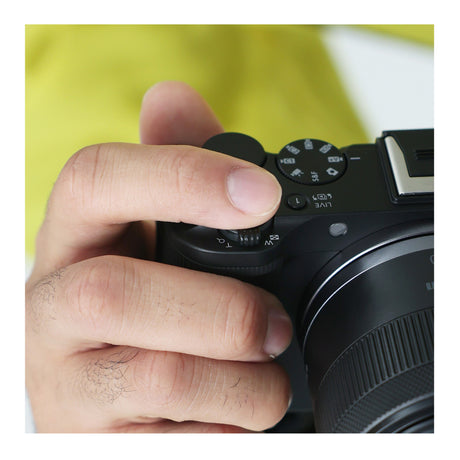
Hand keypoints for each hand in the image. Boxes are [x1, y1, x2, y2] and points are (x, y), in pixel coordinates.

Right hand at [25, 81, 291, 432]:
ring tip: (266, 381)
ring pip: (157, 374)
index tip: (261, 195)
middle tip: (274, 327)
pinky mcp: (91, 440)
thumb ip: (173, 172)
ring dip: (238, 379)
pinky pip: (173, 440)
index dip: (179, 178)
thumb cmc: (142, 308)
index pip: (95, 181)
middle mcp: (54, 308)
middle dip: (222, 309)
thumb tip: (173, 97)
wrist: (107, 398)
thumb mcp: (154, 238)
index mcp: (74, 242)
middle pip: (117, 292)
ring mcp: (66, 382)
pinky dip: (225, 429)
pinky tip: (234, 418)